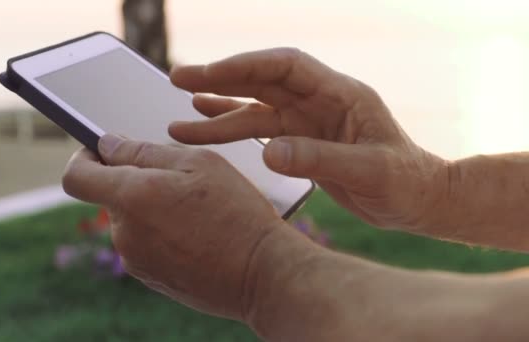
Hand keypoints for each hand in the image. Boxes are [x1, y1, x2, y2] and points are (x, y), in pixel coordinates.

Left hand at [61, 134, 313, 320]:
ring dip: (153, 208)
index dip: (85, 157)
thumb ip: (144, 151)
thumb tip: (107, 144)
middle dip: (137, 182)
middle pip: (111, 196)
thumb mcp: (199, 163)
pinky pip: (145, 244)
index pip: (77, 176)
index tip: (103, 151)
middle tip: (181, 182)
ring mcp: (136, 260)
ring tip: (196, 212)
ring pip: (132, 220)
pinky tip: (196, 234)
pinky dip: (162, 233)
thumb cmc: (237, 212)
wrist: (262, 274)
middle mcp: (125, 233)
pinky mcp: (150, 277)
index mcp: (132, 197)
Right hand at [169, 48, 450, 230]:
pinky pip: (259, 131)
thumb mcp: (370, 171)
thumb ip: (319, 160)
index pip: (285, 67)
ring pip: (253, 109)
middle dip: (219, 79)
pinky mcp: (301, 142)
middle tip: (178, 78)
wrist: (417, 199)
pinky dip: (232, 129)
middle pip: (260, 82)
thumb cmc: (405, 182)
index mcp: (340, 94)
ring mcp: (308, 122)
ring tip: (178, 121)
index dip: (245, 66)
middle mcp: (319, 102)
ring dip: (217, 112)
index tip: (209, 74)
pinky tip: (207, 126)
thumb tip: (269, 152)